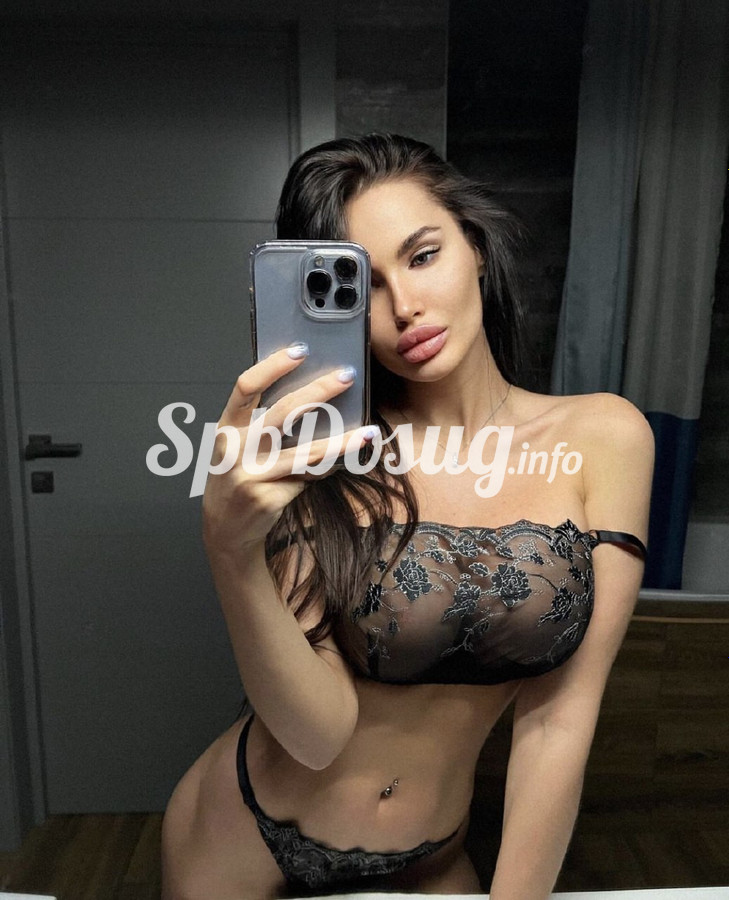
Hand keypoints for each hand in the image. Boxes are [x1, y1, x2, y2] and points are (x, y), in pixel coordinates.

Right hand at [202, 346, 373, 562]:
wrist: (225, 529)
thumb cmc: (237, 477)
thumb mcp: (237, 447)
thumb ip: (260, 423)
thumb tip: (311, 394)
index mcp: (227, 428)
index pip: (246, 387)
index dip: (273, 366)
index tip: (301, 350)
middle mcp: (236, 449)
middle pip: (283, 412)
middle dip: (319, 391)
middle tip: (347, 376)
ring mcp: (252, 475)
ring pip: (307, 452)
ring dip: (343, 442)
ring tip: (369, 432)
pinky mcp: (269, 497)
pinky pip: (309, 477)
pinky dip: (328, 469)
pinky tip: (342, 463)